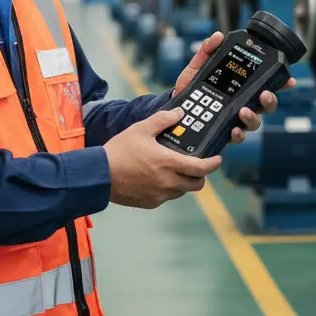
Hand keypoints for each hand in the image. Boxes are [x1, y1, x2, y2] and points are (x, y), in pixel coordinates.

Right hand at [103, 109, 220, 208]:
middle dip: (200, 175)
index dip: (213, 164)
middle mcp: (168, 183)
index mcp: (170, 164)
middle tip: (196, 165)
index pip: (202, 168)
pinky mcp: (149, 203)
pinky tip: (157, 179)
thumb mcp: (141, 129)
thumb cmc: (120, 150)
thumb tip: (179, 113)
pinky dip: (168, 189)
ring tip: (175, 170)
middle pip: (197, 184)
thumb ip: (163, 119)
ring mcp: (159, 195)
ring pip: (182, 192)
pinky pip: (166, 197)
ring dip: (183, 182)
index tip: (217, 159)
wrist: (99, 175)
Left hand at [174, 32, 296, 144]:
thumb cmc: (191, 85)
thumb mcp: (199, 65)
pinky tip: (233, 129)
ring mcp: (235, 119)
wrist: (174, 105)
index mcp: (241, 87)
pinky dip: (238, 135)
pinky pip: (237, 137)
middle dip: (270, 100)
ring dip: (254, 117)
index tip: (289, 80)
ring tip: (244, 111)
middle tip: (264, 95)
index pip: (266, 84)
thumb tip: (218, 36)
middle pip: (266, 105)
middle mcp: (243, 104)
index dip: (281, 83)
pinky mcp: (224, 132)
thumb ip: (208, 49)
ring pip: (255, 122)